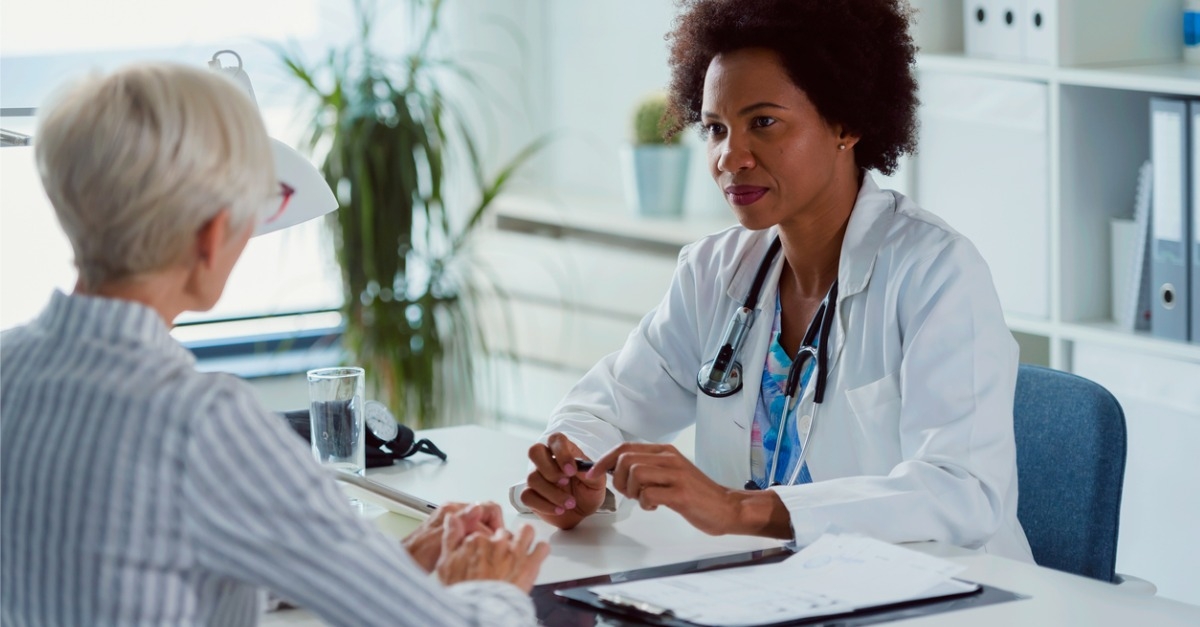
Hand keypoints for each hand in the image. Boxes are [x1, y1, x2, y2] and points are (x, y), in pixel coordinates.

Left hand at [402, 501, 504, 571]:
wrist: (405, 563)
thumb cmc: (417, 554)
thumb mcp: (441, 537)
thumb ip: (460, 522)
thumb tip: (477, 509)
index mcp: (453, 510)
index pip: (488, 508)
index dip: (496, 525)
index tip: (498, 539)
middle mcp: (454, 514)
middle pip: (486, 517)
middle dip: (492, 533)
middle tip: (494, 548)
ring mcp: (454, 524)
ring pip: (481, 528)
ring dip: (485, 540)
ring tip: (485, 553)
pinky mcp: (453, 535)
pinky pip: (474, 536)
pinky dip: (477, 545)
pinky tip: (474, 556)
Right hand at [435, 518, 549, 592]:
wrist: (480, 611)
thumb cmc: (463, 592)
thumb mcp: (445, 563)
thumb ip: (450, 537)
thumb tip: (452, 517)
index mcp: (477, 540)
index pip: (484, 532)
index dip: (485, 543)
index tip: (484, 553)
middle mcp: (497, 542)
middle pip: (504, 533)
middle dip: (504, 543)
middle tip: (501, 557)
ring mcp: (515, 552)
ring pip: (526, 532)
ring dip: (525, 537)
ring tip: (523, 546)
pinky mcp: (530, 564)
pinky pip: (542, 548)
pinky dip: (540, 551)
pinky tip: (536, 555)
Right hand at [520, 433, 607, 529]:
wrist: (582, 513)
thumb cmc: (588, 493)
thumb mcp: (597, 483)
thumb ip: (591, 473)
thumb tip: (581, 468)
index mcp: (564, 452)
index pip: (556, 440)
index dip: (561, 453)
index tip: (572, 471)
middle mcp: (546, 461)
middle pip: (535, 451)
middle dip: (550, 469)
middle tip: (565, 482)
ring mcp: (536, 477)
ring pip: (532, 478)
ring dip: (553, 494)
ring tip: (570, 503)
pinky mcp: (530, 494)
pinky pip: (527, 496)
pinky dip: (544, 505)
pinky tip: (558, 510)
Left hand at [588, 442, 746, 535]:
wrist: (727, 507)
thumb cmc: (696, 494)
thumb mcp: (671, 474)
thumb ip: (648, 469)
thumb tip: (616, 471)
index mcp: (665, 452)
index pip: (625, 447)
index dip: (604, 460)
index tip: (592, 474)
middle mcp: (669, 458)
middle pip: (626, 459)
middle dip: (617, 480)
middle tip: (629, 494)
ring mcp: (676, 475)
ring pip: (635, 474)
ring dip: (631, 492)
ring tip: (644, 500)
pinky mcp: (681, 494)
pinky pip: (648, 494)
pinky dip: (645, 503)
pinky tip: (655, 507)